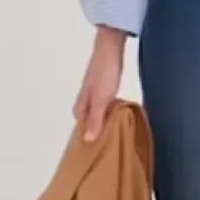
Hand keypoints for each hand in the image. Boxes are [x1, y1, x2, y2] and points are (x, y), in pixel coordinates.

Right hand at [73, 27, 126, 141]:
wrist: (111, 47)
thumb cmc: (105, 72)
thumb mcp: (101, 100)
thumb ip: (96, 119)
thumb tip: (88, 140)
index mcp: (81, 105)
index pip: (82, 128)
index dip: (88, 139)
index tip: (97, 152)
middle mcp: (85, 99)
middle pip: (88, 121)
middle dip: (96, 131)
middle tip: (108, 144)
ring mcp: (94, 92)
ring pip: (97, 113)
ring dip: (104, 121)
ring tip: (115, 132)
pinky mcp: (104, 86)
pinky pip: (105, 105)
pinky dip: (110, 111)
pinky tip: (119, 114)